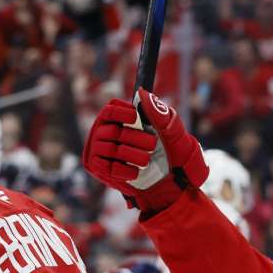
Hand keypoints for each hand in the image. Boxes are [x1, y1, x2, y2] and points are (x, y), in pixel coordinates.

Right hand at [83, 88, 207, 213]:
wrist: (173, 178)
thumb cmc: (170, 148)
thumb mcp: (170, 129)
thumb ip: (158, 112)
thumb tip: (141, 93)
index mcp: (118, 117)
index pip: (111, 110)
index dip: (122, 114)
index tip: (136, 119)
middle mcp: (104, 131)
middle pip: (112, 131)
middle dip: (134, 138)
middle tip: (152, 144)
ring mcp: (99, 150)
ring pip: (110, 150)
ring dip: (132, 155)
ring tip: (146, 160)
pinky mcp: (99, 168)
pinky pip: (106, 168)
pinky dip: (123, 170)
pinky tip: (136, 172)